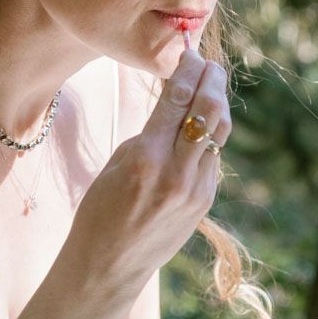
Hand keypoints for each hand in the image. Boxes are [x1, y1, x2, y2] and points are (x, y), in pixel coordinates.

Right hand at [65, 48, 230, 293]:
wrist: (109, 265)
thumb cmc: (100, 210)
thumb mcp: (116, 163)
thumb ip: (150, 134)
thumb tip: (177, 105)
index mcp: (146, 157)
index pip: (177, 99)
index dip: (188, 70)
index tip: (191, 53)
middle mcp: (176, 172)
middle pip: (209, 111)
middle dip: (212, 80)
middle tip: (210, 64)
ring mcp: (196, 189)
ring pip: (218, 134)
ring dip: (217, 105)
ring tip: (212, 86)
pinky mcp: (204, 202)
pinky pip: (212, 159)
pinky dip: (209, 137)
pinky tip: (203, 125)